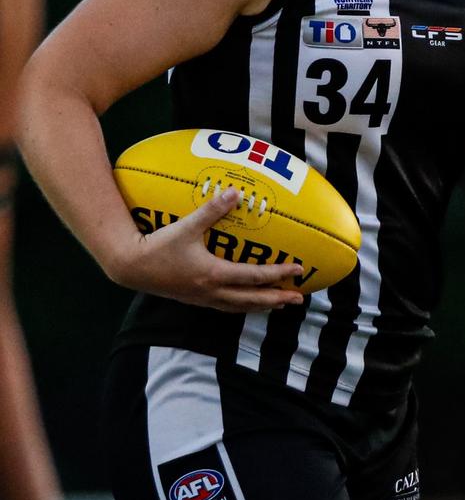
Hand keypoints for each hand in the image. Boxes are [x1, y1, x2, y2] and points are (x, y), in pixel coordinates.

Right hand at [111, 187, 304, 311]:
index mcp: (213, 274)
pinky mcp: (194, 299)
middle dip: (277, 299)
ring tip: (278, 304)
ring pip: (239, 307)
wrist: (131, 267)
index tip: (299, 271)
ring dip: (261, 306)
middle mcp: (212, 291)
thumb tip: (235, 192)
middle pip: (252, 300)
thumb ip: (211, 210)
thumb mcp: (186, 226)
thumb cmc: (159, 246)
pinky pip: (226, 306)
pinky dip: (242, 305)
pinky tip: (246, 302)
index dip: (279, 274)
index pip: (254, 277)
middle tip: (299, 298)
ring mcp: (203, 298)